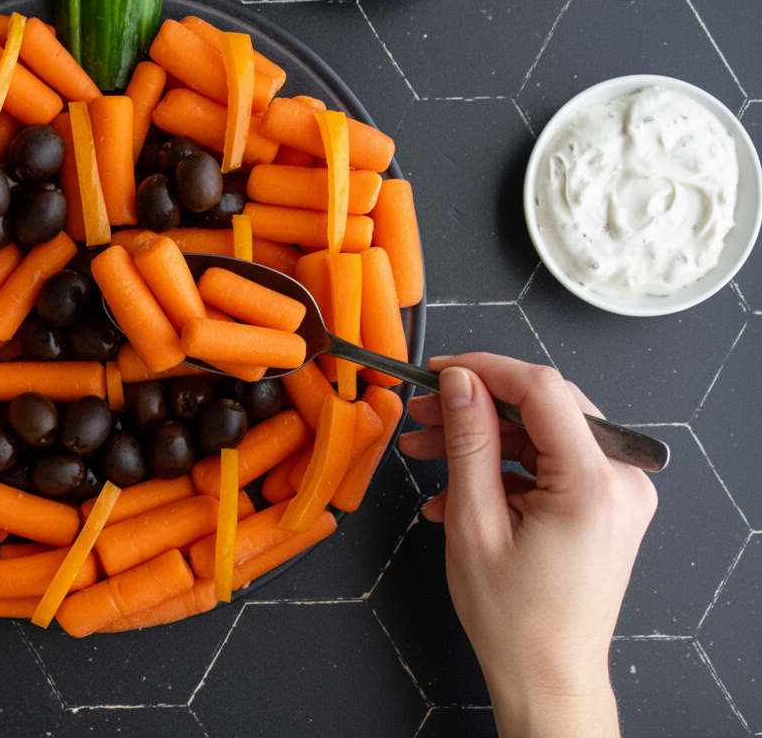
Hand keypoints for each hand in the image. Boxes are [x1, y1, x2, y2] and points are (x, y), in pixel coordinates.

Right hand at [398, 354, 656, 737]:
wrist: (547, 676)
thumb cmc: (515, 621)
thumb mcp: (474, 523)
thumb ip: (468, 443)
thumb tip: (460, 383)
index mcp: (594, 484)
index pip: (541, 389)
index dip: (484, 369)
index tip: (440, 371)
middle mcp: (621, 481)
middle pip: (544, 406)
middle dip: (477, 406)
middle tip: (423, 413)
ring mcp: (618, 492)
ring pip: (542, 433)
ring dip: (482, 439)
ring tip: (427, 452)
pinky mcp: (605, 503)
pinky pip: (550, 462)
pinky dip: (502, 468)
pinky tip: (456, 491)